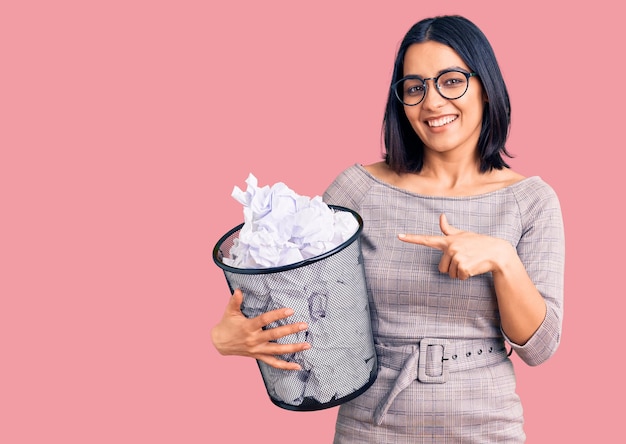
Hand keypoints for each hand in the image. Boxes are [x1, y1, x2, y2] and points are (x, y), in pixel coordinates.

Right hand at [210, 288, 309, 369]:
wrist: (219, 343)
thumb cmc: (226, 325)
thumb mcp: (229, 312)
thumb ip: (235, 301)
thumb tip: (238, 290)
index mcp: (248, 327)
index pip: (265, 320)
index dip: (278, 315)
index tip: (290, 310)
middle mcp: (254, 340)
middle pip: (275, 335)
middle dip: (291, 330)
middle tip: (304, 325)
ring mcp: (257, 350)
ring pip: (278, 350)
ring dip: (293, 348)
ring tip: (307, 345)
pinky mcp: (259, 356)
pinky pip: (273, 363)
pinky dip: (286, 366)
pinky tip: (297, 366)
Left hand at [398, 214, 513, 279]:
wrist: (497, 252)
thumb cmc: (478, 243)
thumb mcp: (463, 234)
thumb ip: (448, 230)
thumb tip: (441, 215)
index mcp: (448, 240)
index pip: (427, 239)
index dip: (412, 238)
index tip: (399, 236)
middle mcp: (450, 247)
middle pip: (441, 268)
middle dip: (452, 268)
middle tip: (465, 259)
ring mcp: (457, 257)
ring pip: (450, 274)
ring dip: (459, 272)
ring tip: (470, 262)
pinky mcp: (463, 266)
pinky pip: (459, 277)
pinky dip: (466, 276)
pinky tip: (474, 267)